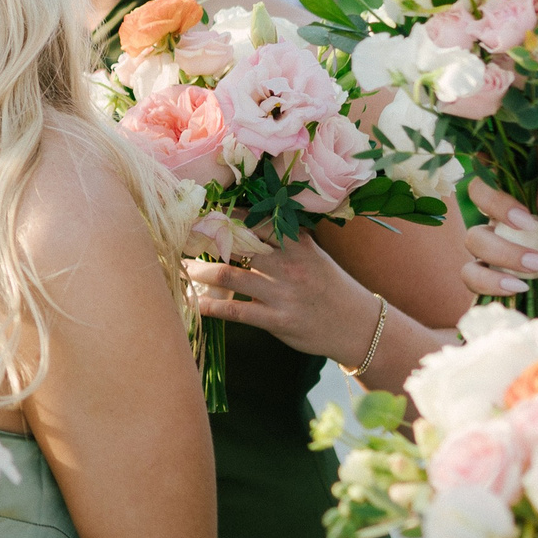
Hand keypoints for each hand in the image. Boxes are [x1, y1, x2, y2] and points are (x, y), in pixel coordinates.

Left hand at [186, 224, 375, 364]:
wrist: (358, 326)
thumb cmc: (330, 287)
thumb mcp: (314, 256)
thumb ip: (285, 241)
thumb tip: (249, 223)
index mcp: (296, 243)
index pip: (255, 220)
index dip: (225, 215)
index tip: (201, 210)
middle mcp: (288, 264)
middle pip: (235, 244)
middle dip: (203, 240)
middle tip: (178, 237)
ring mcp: (282, 293)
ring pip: (228, 276)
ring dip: (198, 272)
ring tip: (178, 269)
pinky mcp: (278, 320)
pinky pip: (236, 311)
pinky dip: (209, 306)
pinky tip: (192, 303)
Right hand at [460, 174, 537, 302]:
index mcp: (534, 206)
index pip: (505, 176)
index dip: (499, 171)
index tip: (523, 194)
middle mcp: (508, 224)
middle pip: (478, 195)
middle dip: (499, 207)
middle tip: (529, 227)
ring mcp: (494, 253)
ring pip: (474, 237)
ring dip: (504, 252)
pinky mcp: (486, 283)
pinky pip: (470, 273)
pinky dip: (492, 280)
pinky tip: (519, 287)